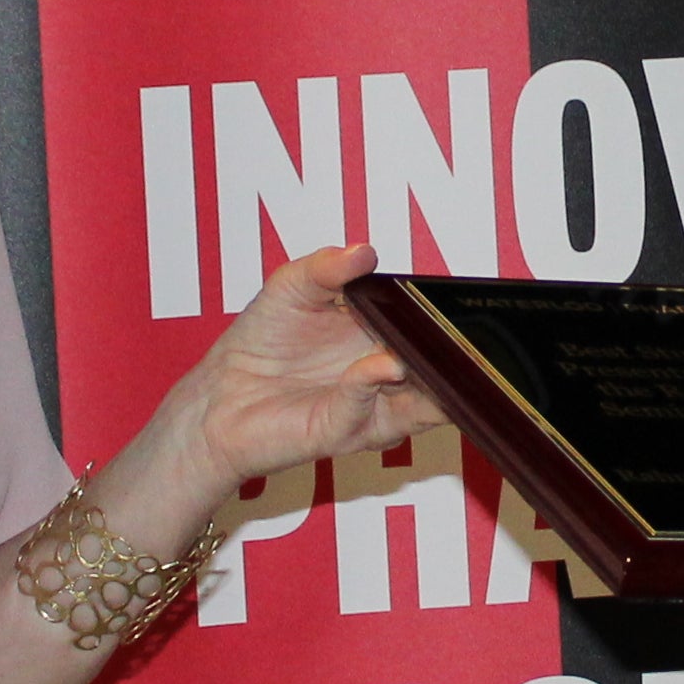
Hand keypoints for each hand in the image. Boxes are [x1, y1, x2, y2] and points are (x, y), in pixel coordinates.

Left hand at [165, 243, 447, 490]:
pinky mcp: (348, 431)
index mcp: (383, 334)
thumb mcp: (292, 286)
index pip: (431, 326)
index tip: (458, 296)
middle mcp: (387, 373)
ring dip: (434, 376)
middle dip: (456, 349)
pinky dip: (379, 385)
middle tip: (461, 325)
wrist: (222, 394)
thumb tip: (365, 252)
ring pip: (427, 398)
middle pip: (441, 364)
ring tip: (429, 349)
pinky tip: (382, 366)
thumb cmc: (260, 341)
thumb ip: (326, 267)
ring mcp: (374, 405)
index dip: (446, 314)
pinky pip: (372, 408)